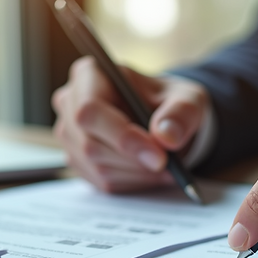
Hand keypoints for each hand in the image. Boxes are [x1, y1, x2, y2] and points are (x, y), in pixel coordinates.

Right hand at [51, 56, 209, 192]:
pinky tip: (150, 172)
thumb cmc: (170, 102)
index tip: (158, 155)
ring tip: (165, 167)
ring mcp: (69, 133)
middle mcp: (70, 102)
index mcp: (89, 74)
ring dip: (136, 173)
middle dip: (134, 160)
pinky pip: (100, 182)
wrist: (163, 119)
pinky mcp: (77, 159)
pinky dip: (131, 182)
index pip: (91, 110)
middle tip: (168, 165)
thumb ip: (181, 113)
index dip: (122, 136)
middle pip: (90, 144)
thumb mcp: (187, 98)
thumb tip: (166, 137)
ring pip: (97, 166)